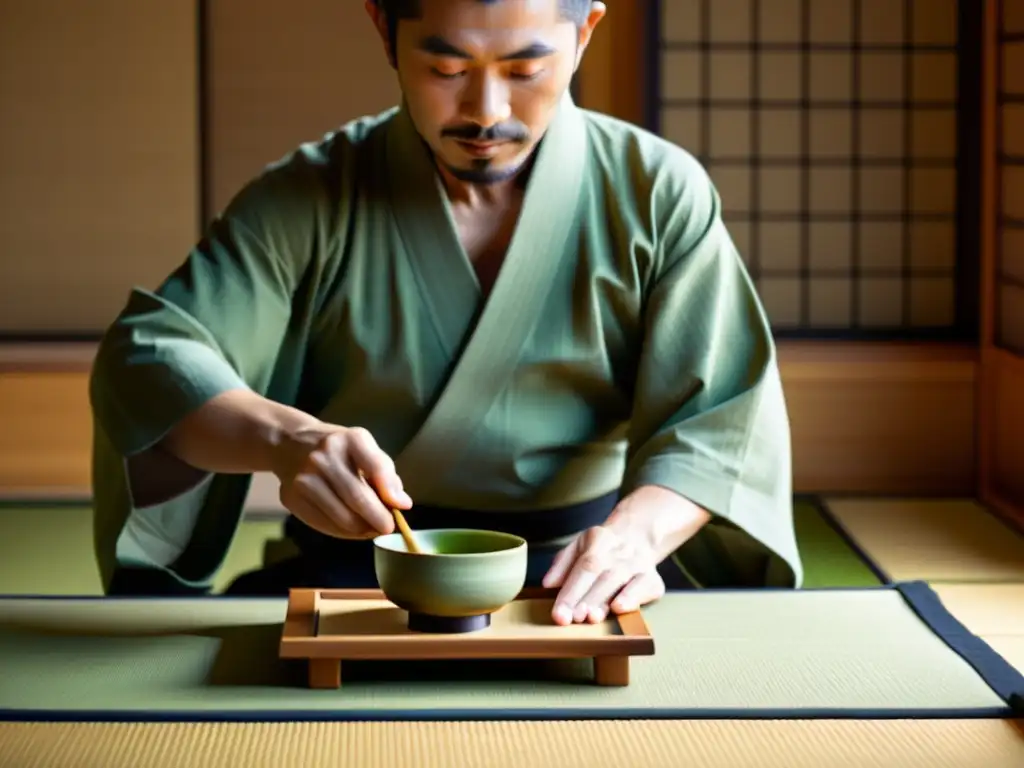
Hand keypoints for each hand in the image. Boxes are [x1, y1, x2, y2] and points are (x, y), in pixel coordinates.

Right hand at [272, 424, 411, 538]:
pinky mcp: (292, 498)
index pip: (376, 467)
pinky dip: (343, 532)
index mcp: (351, 439)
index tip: (400, 509)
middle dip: (378, 520)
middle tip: (387, 527)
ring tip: (370, 528)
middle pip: (358, 498)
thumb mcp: (366, 449)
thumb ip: (386, 474)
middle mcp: (324, 456)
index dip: (390, 492)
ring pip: (342, 518)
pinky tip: (351, 528)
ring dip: (362, 530)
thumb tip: (402, 505)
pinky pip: (325, 525)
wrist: (291, 444)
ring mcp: (305, 478)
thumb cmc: (340, 451)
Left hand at [542, 524, 664, 624]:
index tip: (559, 613)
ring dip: (605, 601)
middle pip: (602, 575)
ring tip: (591, 618)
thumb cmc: (602, 548)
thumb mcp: (579, 545)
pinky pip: (645, 588)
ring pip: (621, 582)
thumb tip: (548, 584)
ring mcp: (640, 565)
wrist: (638, 537)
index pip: (584, 566)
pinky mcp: (654, 580)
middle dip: (586, 599)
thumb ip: (562, 564)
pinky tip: (619, 608)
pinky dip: (633, 598)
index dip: (571, 591)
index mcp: (600, 540)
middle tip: (572, 619)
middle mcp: (621, 551)